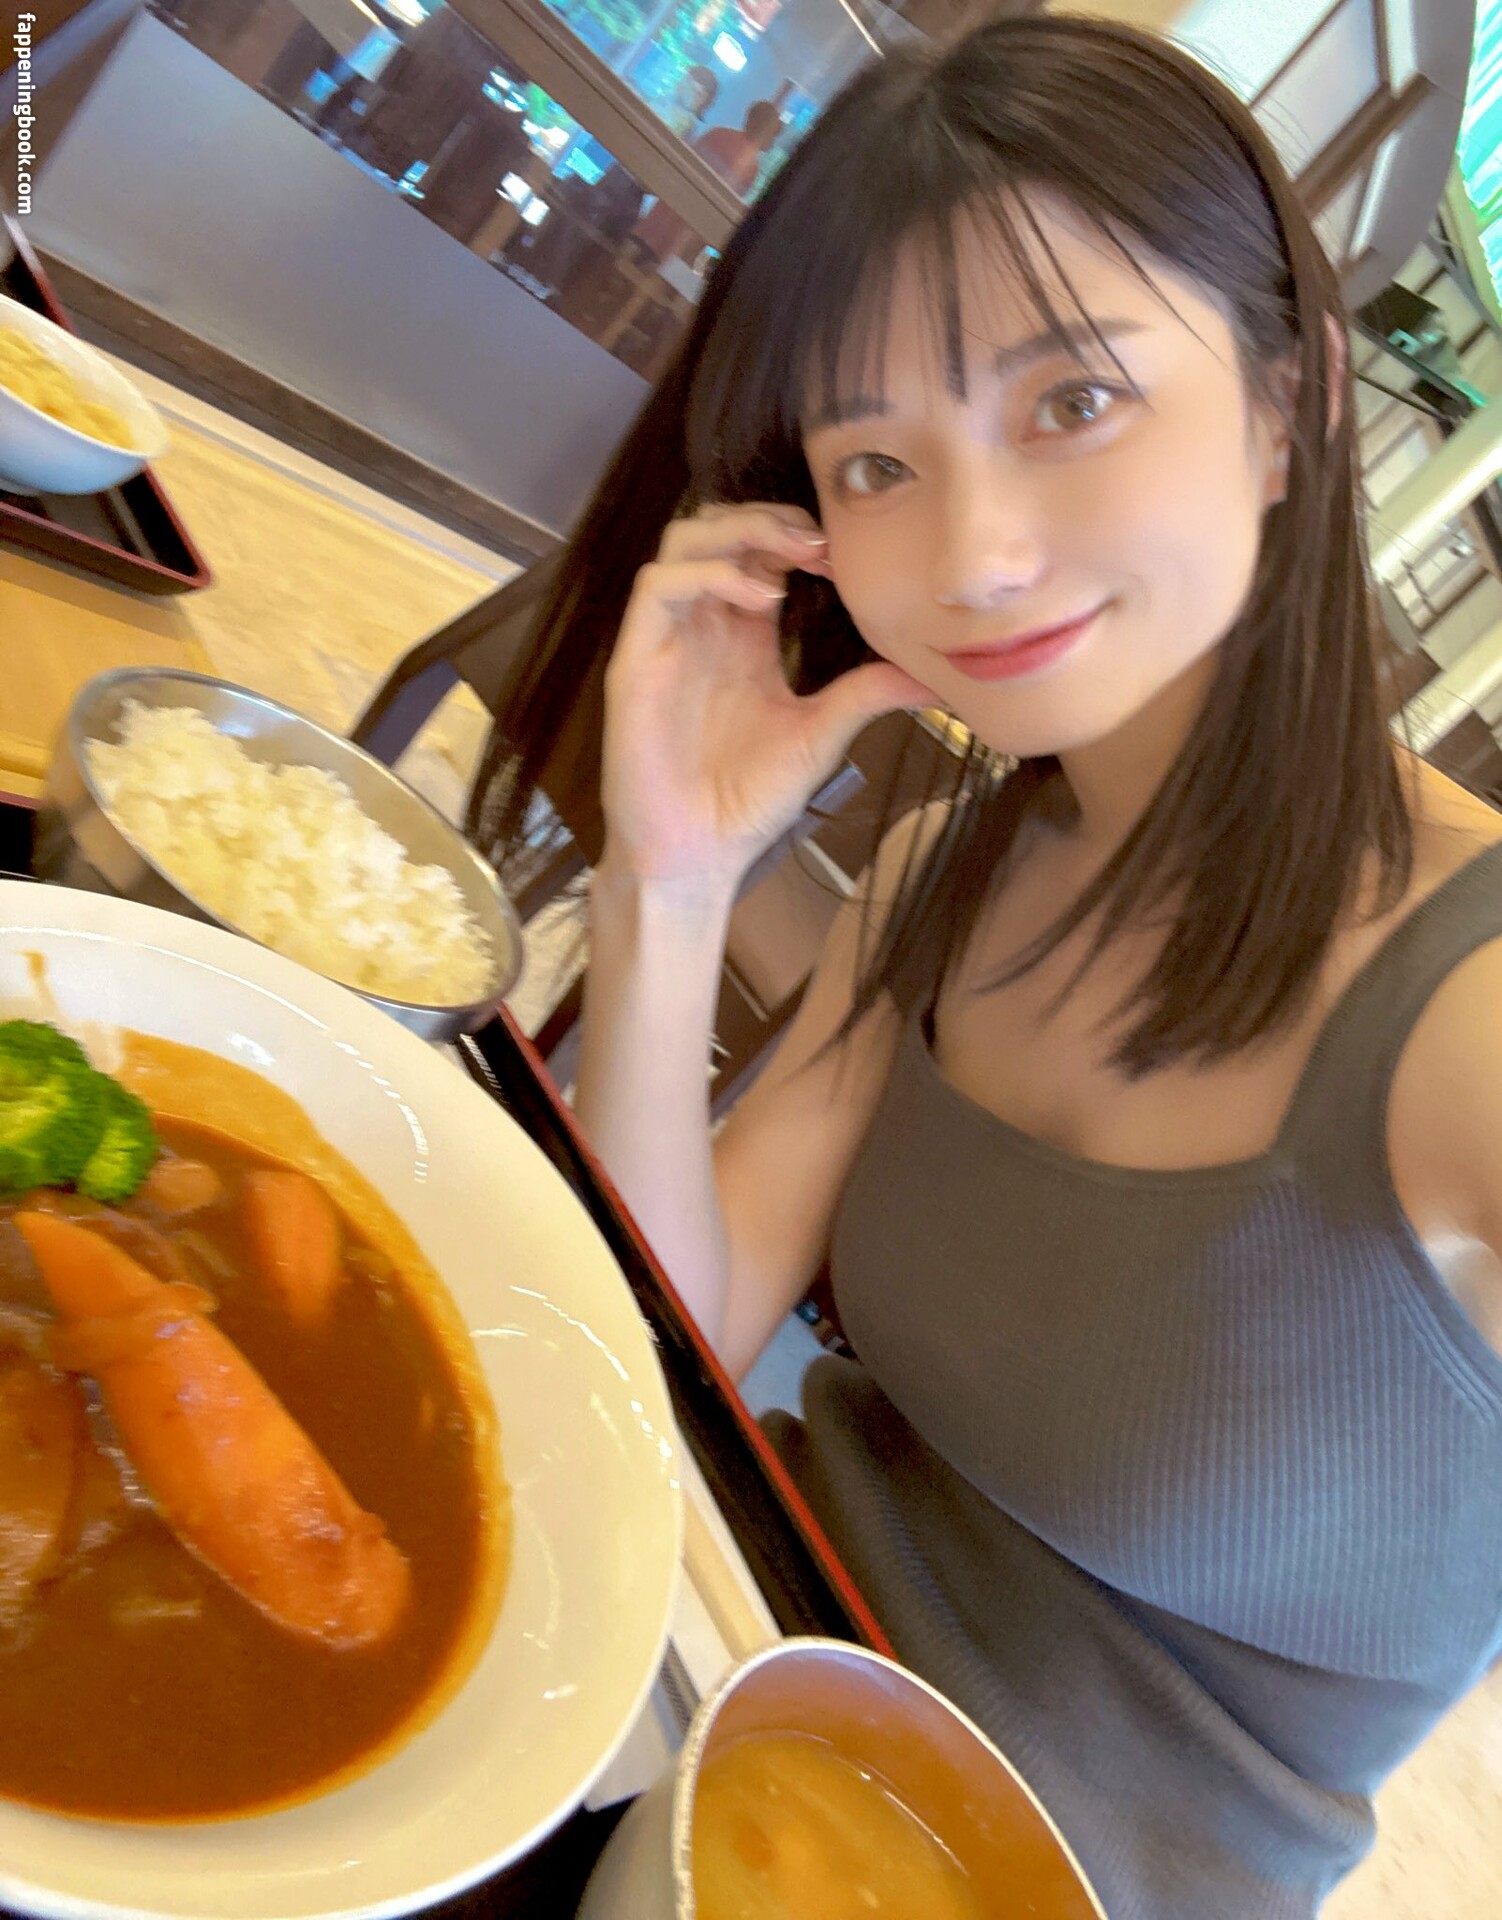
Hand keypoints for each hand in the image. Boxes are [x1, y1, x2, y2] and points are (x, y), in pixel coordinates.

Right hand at [600, 502, 931, 894]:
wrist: (697, 857)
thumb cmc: (747, 801)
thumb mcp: (822, 734)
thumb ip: (868, 694)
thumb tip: (938, 677)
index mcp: (742, 637)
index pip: (760, 552)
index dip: (798, 534)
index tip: (846, 551)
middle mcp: (702, 628)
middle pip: (719, 529)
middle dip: (770, 518)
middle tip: (822, 542)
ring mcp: (667, 641)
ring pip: (683, 541)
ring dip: (738, 531)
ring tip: (792, 554)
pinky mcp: (636, 663)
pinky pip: (657, 588)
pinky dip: (707, 574)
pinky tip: (757, 598)